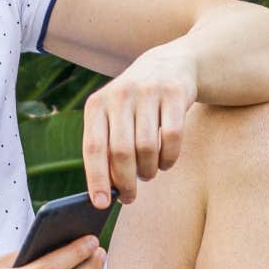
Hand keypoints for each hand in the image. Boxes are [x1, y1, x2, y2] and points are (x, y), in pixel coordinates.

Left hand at [82, 46, 197, 207]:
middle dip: (126, 182)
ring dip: (149, 170)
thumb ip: (106, 148)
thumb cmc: (134, 105)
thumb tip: (105, 192)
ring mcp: (149, 92)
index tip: (101, 203)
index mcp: (97, 104)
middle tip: (129, 196)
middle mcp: (120, 95)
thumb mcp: (113, 117)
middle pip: (121, 152)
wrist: (168, 65)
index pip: (93, 147)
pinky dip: (169, 158)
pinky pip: (173, 138)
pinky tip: (165, 162)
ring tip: (148, 173)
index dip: (97, 178)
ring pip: (148, 147)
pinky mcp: (175, 94)